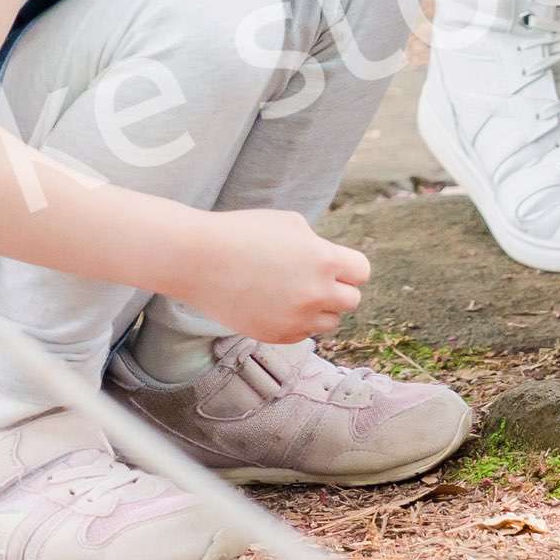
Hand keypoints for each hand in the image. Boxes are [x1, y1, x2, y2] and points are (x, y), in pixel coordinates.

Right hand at [178, 207, 372, 345]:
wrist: (198, 260)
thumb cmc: (244, 232)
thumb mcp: (292, 224)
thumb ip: (319, 246)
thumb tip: (332, 263)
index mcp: (324, 260)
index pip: (361, 272)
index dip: (349, 267)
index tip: (334, 264)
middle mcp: (315, 293)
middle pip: (351, 301)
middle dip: (337, 289)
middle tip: (314, 279)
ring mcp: (295, 319)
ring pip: (329, 322)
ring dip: (320, 309)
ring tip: (295, 293)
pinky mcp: (274, 335)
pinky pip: (303, 335)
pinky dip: (297, 323)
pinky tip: (278, 305)